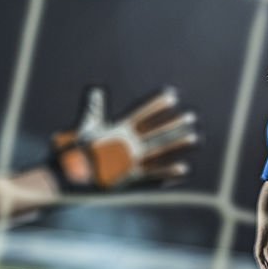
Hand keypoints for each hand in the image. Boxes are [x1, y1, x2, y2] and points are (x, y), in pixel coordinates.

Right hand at [52, 87, 197, 190]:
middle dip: (175, 124)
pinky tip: (184, 169)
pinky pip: (154, 174)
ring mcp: (132, 161)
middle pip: (157, 131)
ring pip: (160, 150)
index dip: (158, 105)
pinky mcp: (132, 177)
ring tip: (194, 138)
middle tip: (192, 117)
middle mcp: (129, 144)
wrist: (73, 174)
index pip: (143, 114)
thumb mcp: (86, 127)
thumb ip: (94, 109)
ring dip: (178, 144)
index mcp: (119, 130)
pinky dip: (169, 172)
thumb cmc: (77, 151)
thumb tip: (96, 91)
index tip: (172, 96)